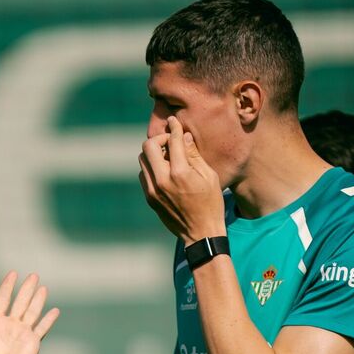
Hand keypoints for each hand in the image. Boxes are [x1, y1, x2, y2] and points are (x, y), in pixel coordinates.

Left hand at [0, 271, 58, 353]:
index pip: (2, 299)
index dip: (7, 286)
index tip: (13, 273)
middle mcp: (9, 325)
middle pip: (20, 302)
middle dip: (26, 288)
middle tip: (34, 275)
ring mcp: (21, 333)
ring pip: (32, 311)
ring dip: (38, 299)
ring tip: (43, 287)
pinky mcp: (32, 343)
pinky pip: (42, 328)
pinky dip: (48, 319)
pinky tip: (54, 310)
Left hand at [138, 116, 225, 243]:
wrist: (200, 232)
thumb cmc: (211, 203)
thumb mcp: (209, 176)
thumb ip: (194, 155)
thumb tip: (183, 137)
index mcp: (180, 173)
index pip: (172, 141)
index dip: (173, 128)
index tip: (173, 121)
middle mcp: (162, 180)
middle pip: (148, 146)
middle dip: (159, 139)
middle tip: (169, 141)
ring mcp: (152, 190)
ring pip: (142, 160)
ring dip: (154, 154)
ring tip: (169, 157)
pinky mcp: (149, 198)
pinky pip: (144, 175)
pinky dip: (152, 168)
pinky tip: (165, 171)